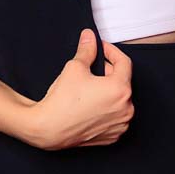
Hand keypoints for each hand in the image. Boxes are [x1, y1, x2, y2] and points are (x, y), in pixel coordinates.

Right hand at [23, 30, 134, 150]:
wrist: (49, 128)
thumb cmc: (62, 101)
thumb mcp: (75, 68)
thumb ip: (87, 50)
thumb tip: (89, 38)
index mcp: (120, 89)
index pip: (124, 62)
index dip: (111, 51)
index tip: (102, 49)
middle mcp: (126, 108)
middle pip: (122, 81)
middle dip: (108, 71)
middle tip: (92, 68)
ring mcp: (120, 124)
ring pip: (119, 100)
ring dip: (109, 91)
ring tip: (91, 88)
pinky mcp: (113, 136)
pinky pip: (115, 116)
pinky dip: (107, 108)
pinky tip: (92, 104)